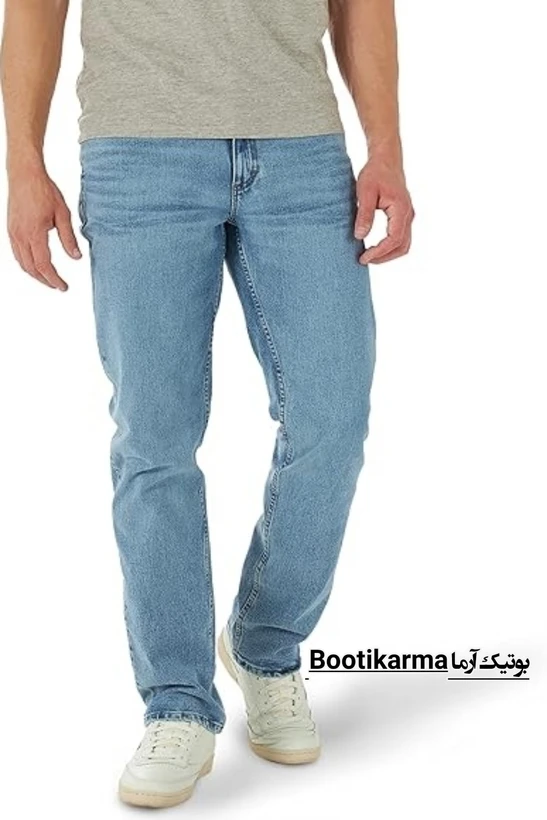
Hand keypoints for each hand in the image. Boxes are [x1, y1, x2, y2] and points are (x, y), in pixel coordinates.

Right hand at [7, 166, 81, 290]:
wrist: (24, 174)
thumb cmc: (44, 190)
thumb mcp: (63, 214)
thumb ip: (69, 238)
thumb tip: (76, 257)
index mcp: (34, 233)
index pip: (43, 265)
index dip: (54, 279)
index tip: (63, 287)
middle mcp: (20, 236)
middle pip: (31, 268)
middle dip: (45, 280)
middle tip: (58, 286)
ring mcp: (13, 233)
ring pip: (22, 263)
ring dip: (35, 274)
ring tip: (48, 278)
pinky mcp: (10, 229)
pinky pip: (17, 253)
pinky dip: (26, 264)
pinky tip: (35, 264)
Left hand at [354, 158, 414, 264]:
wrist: (386, 160)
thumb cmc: (375, 173)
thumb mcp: (365, 192)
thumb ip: (364, 214)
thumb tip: (360, 236)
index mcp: (401, 209)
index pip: (394, 239)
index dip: (379, 252)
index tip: (364, 257)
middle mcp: (408, 215)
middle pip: (402, 246)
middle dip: (384, 257)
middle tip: (364, 260)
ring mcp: (408, 216)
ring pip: (404, 244)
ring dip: (388, 254)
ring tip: (369, 256)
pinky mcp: (403, 217)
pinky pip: (401, 238)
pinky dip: (390, 247)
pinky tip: (375, 247)